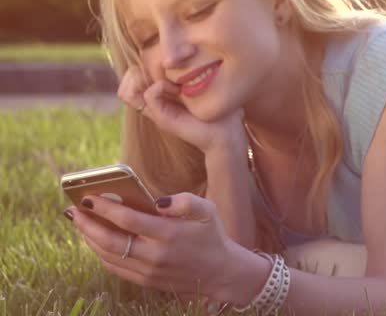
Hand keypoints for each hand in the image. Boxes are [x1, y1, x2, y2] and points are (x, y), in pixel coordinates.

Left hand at [66, 192, 262, 301]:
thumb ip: (185, 200)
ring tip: (80, 222)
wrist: (220, 272)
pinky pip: (115, 267)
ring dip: (89, 238)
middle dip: (88, 224)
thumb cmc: (211, 235)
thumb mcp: (208, 211)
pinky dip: (100, 253)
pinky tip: (95, 240)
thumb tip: (158, 201)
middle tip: (73, 209)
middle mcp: (155, 255)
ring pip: (108, 255)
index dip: (105, 208)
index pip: (128, 219)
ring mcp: (148, 270)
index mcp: (169, 234)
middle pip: (110, 240)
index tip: (89, 197)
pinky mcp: (145, 281)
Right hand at [116, 65, 245, 153]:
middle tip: (165, 68)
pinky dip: (157, 88)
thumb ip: (186, 68)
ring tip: (169, 80)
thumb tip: (181, 48)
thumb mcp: (199, 81)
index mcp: (159, 92)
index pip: (132, 73)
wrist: (226, 132)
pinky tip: (175, 88)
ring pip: (127, 91)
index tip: (167, 58)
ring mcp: (156, 110)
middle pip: (125, 82)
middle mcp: (153, 101)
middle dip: (139, 69)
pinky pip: (148, 97)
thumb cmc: (215, 105)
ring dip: (144, 79)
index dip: (142, 61)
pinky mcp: (162, 118)